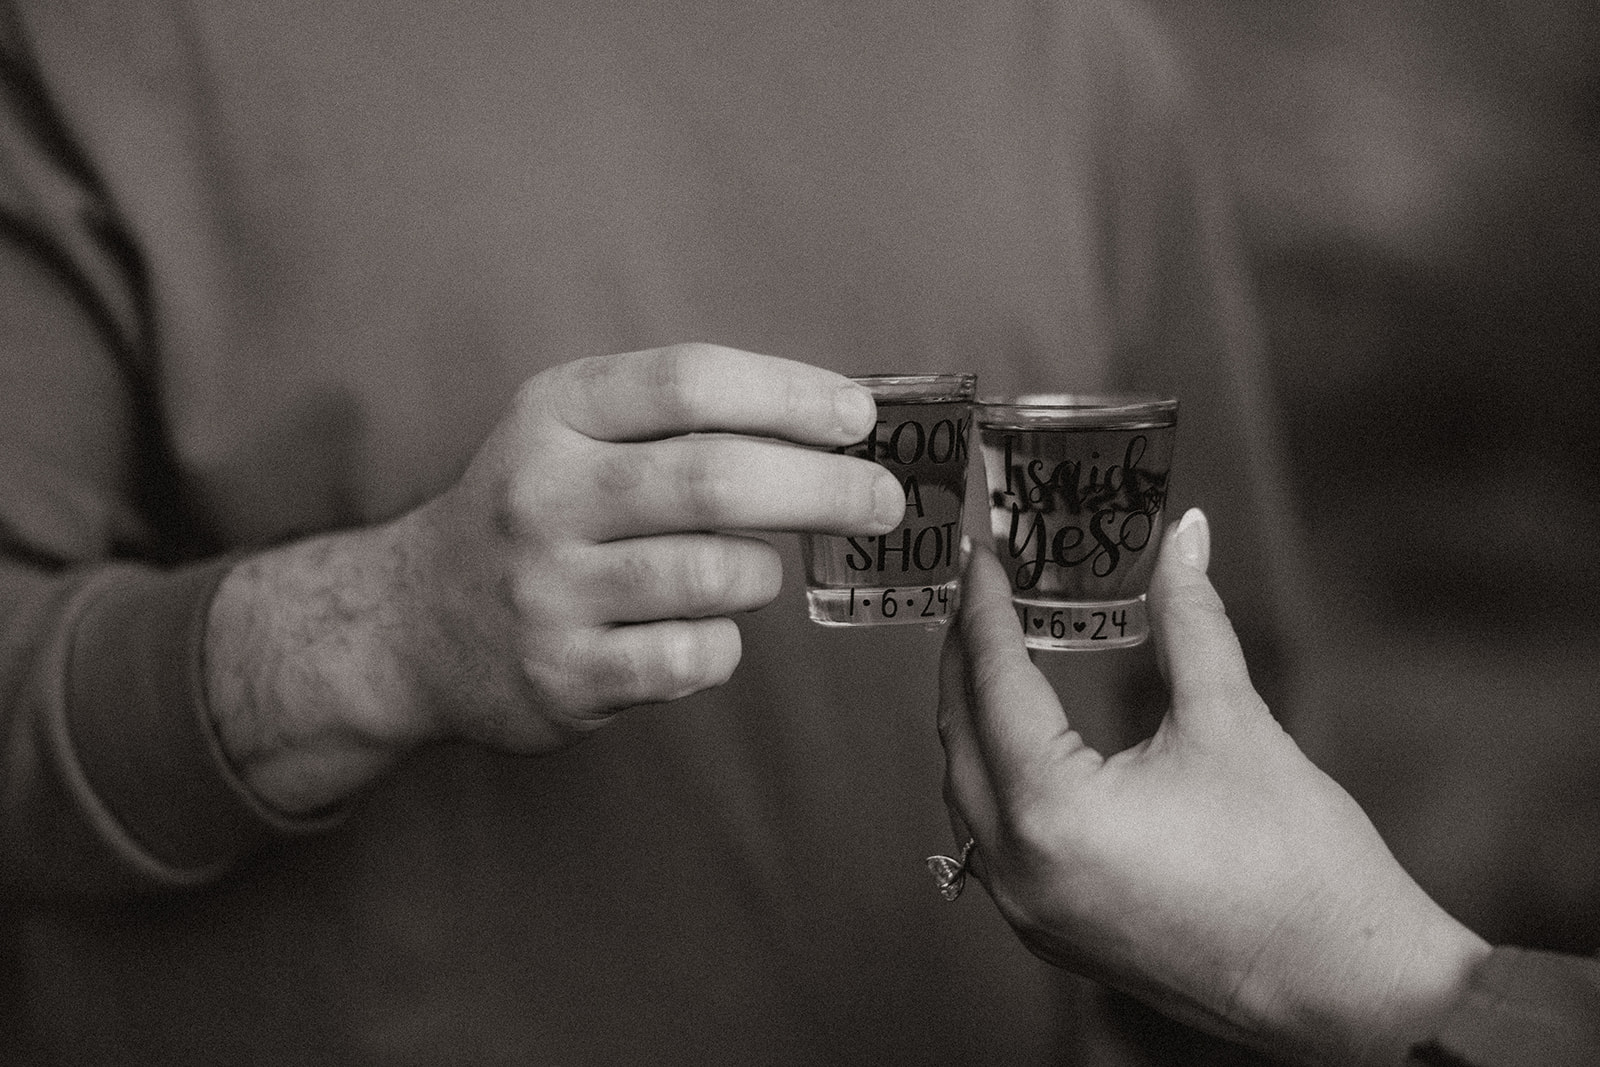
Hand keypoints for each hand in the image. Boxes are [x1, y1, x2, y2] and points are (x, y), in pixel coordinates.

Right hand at [207, 344, 901, 809]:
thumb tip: (832, 424)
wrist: (410, 625)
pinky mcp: (564, 676)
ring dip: (766, 573)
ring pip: (718, 574)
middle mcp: (545, 495)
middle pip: (716, 480)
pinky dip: (725, 641)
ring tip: (757, 570)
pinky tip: (703, 629)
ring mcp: (550, 591)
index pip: (690, 382)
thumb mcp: (569, 432)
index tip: (859, 417)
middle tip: (883, 500)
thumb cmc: (531, 513)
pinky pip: (696, 655)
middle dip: (825, 488)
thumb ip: (675, 418)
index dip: (790, 394)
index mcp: (554, 414)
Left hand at [936, 509, 1489, 1065]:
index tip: (983, 555)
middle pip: (960, 737)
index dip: (986, 609)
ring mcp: (1030, 914)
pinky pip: (991, 840)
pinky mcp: (1054, 934)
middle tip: (983, 591)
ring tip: (993, 651)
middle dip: (965, 656)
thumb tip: (1185, 536)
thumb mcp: (1233, 723)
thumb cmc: (1301, 867)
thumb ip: (1190, 620)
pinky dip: (994, 777)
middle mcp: (1019, 873)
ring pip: (966, 793)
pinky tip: (1018, 738)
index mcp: (1052, 815)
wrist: (1355, 991)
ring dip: (972, 719)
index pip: (994, 685)